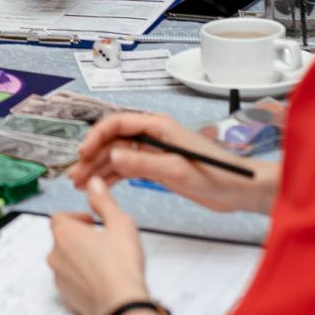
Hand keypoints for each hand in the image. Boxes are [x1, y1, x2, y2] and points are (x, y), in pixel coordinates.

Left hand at [47, 177, 150, 314]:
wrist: (122, 306)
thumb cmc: (121, 266)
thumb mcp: (120, 223)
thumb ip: (104, 201)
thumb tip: (94, 184)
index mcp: (65, 234)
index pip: (60, 217)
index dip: (77, 218)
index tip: (93, 223)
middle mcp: (55, 255)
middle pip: (62, 239)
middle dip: (80, 237)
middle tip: (103, 242)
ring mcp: (59, 278)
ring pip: (65, 260)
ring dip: (80, 257)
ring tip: (105, 262)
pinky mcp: (66, 297)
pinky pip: (70, 280)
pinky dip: (82, 277)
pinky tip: (102, 280)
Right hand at [68, 111, 277, 216]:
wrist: (239, 190)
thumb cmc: (216, 175)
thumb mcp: (176, 170)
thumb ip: (143, 163)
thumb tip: (113, 157)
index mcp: (159, 126)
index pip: (118, 123)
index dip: (96, 136)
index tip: (83, 154)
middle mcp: (154, 135)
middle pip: (113, 140)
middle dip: (92, 156)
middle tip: (76, 176)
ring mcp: (154, 151)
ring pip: (118, 156)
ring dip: (99, 169)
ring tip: (81, 186)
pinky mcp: (158, 166)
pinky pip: (128, 168)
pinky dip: (113, 177)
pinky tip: (100, 187)